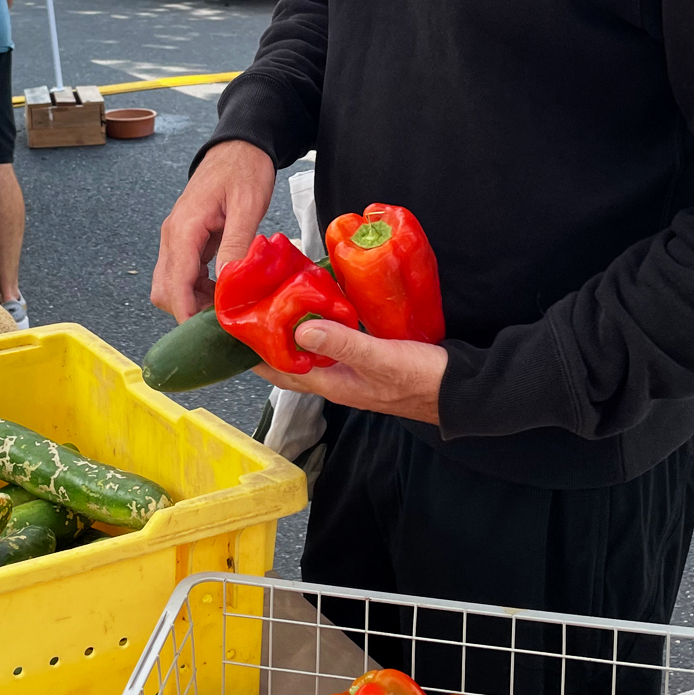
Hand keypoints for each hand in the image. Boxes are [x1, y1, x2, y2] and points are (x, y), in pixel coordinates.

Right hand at [151, 139, 274, 320]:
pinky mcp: (187, 240)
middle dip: (188, 312)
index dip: (185, 314)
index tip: (203, 335)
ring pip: (172, 285)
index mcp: (184, 229)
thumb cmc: (244, 169)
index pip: (174, 284)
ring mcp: (177, 239)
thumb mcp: (247, 206)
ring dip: (194, 302)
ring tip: (228, 309)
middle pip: (164, 291)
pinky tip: (224, 291)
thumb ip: (236, 244)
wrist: (238, 146)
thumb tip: (228, 282)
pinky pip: (184, 274)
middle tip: (223, 322)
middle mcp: (173, 236)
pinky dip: (199, 289)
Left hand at [257, 321, 446, 425]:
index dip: (252, 351)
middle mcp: (336, 380)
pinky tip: (324, 307)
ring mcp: (352, 372)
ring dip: (292, 332)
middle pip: (289, 361)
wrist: (461, 392)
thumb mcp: (379, 358)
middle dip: (266, 340)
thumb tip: (298, 327)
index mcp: (332, 384)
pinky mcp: (368, 359)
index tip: (232, 325)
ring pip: (311, 352)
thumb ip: (342, 343)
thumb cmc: (421, 379)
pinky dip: (322, 326)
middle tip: (250, 308)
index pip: (278, 369)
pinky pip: (333, 343)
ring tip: (277, 302)